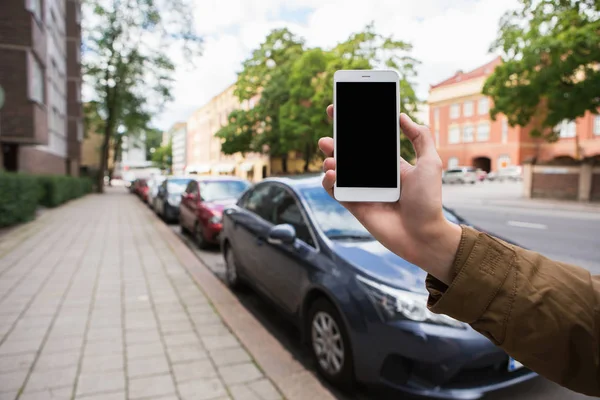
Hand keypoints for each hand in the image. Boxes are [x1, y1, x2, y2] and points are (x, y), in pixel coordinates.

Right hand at [319, 105, 461, 283]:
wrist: (423, 234)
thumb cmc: (429, 201)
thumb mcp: (430, 163)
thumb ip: (420, 137)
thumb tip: (402, 116)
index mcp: (390, 165)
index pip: (368, 143)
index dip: (355, 128)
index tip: (343, 112)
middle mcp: (374, 176)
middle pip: (349, 155)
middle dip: (336, 142)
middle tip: (327, 133)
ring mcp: (363, 191)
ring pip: (339, 171)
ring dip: (330, 160)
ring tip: (329, 155)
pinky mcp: (355, 206)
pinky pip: (336, 191)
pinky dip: (329, 182)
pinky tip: (330, 174)